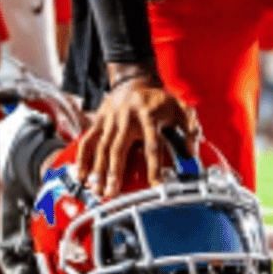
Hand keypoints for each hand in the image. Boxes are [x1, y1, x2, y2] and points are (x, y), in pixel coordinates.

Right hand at [73, 69, 196, 195]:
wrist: (134, 81)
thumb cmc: (159, 99)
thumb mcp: (181, 108)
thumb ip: (190, 128)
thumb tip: (192, 152)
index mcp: (149, 116)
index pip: (152, 145)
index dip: (154, 166)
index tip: (156, 186)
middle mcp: (127, 119)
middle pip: (118, 148)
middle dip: (114, 172)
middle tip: (112, 192)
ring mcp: (110, 120)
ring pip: (101, 147)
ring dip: (98, 169)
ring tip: (97, 189)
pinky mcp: (99, 121)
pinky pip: (88, 140)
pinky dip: (83, 157)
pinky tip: (81, 174)